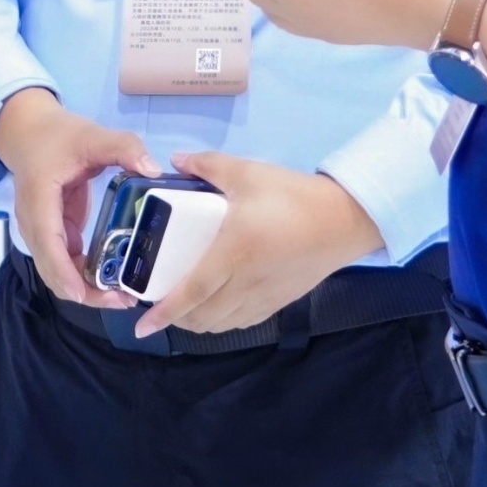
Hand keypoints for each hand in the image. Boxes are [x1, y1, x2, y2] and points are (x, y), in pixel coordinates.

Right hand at [0, 88, 153, 307]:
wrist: (28, 132)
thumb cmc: (57, 135)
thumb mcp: (93, 135)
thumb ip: (124, 147)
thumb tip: (153, 170)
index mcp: (39, 199)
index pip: (47, 242)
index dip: (63, 271)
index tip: (85, 293)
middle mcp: (33, 223)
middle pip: (52, 269)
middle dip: (85, 291)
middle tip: (123, 299)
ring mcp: (41, 232)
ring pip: (57, 273)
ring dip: (86, 289)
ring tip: (123, 296)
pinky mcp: (53, 234)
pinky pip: (65, 263)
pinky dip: (85, 276)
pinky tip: (113, 279)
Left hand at [133, 153, 380, 337]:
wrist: (345, 220)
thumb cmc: (293, 196)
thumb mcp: (248, 173)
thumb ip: (208, 165)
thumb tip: (174, 160)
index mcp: (233, 252)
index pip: (191, 291)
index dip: (164, 311)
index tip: (141, 326)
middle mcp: (245, 282)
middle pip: (202, 315)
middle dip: (175, 318)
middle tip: (157, 306)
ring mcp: (264, 296)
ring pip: (222, 323)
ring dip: (198, 322)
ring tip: (183, 307)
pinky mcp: (280, 301)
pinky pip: (243, 321)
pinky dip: (222, 321)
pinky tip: (217, 307)